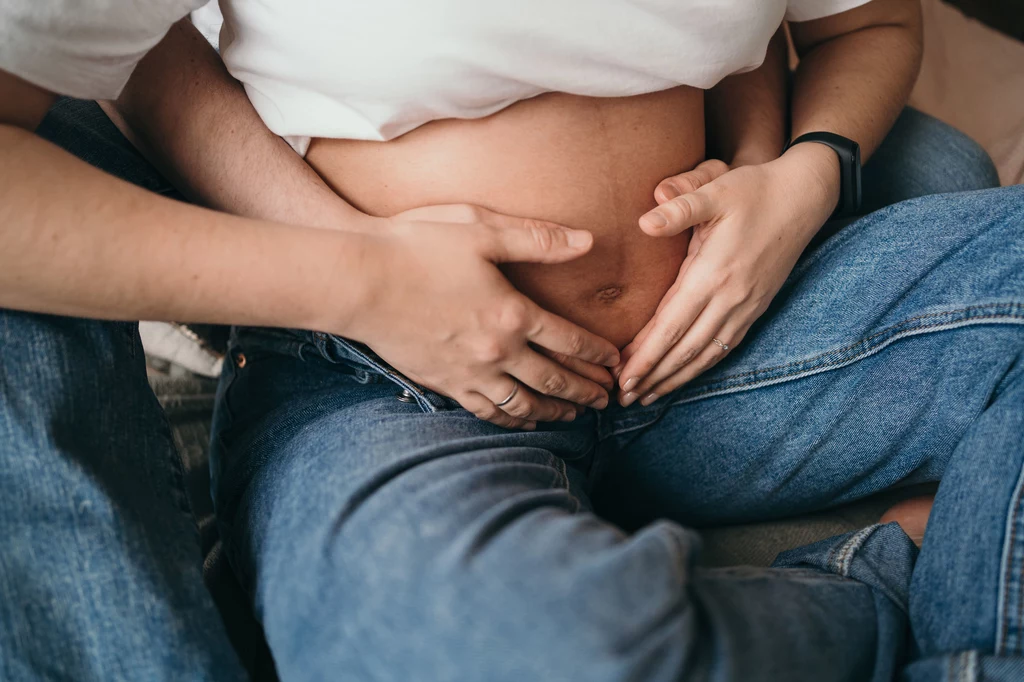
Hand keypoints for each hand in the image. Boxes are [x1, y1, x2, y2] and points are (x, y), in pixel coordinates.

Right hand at [347, 204, 619, 429]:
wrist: (358, 282)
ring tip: (575, 415)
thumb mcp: (481, 229)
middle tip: (608, 399)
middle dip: (586, 391)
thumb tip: (587, 241)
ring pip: (524, 403)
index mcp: (513, 313)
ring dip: (555, 411)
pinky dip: (512, 419)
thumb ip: (537, 239)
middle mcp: (497, 351)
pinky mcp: (442, 382)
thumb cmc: (417, 246)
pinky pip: (486, 410)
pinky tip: (521, 419)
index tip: (616, 363)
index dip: (598, 355)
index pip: (570, 341)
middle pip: (554, 380)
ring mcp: (469, 372)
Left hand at [615, 144, 839, 405]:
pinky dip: (700, 367)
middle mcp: (731, 298)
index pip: (672, 325)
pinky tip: (682, 377)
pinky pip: (724, 348)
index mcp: (714, 273)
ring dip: (674, 379)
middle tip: (622, 399)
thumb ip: (681, 206)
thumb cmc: (753, 190)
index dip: (646, 355)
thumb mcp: (716, 189)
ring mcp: (746, 307)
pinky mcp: (756, 309)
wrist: (803, 197)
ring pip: (705, 355)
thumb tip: (646, 221)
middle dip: (653, 376)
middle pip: (685, 349)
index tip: (622, 378)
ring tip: (645, 397)